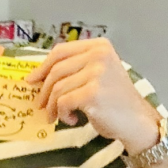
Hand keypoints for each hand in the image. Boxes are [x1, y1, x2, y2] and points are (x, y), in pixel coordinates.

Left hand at [27, 38, 160, 153]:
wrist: (136, 121)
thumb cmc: (113, 100)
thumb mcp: (97, 74)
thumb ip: (74, 68)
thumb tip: (37, 76)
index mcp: (99, 46)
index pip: (60, 51)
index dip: (42, 67)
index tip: (32, 80)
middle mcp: (99, 55)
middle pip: (56, 70)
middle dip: (44, 91)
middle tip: (41, 105)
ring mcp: (97, 73)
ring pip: (57, 88)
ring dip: (52, 106)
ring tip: (56, 116)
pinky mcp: (92, 93)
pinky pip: (62, 102)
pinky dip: (62, 114)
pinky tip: (71, 119)